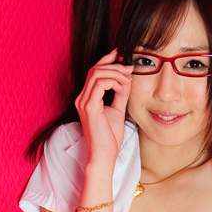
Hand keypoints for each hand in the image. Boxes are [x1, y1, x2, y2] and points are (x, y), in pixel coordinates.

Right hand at [74, 47, 133, 165]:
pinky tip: (123, 89)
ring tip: (128, 80)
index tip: (121, 55)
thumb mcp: (118, 110)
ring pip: (98, 73)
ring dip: (116, 73)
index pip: (94, 72)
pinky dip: (115, 82)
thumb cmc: (109, 138)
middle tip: (129, 68)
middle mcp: (81, 98)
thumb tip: (127, 78)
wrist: (104, 155)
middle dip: (114, 65)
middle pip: (95, 69)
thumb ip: (121, 94)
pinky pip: (101, 84)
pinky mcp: (90, 107)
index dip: (107, 60)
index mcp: (86, 98)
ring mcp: (84, 102)